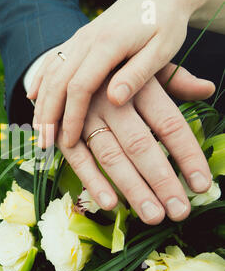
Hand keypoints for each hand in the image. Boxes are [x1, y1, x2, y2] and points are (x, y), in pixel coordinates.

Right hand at [28, 0, 209, 148]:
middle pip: (57, 82)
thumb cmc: (164, 25)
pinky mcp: (76, 40)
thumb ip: (138, 74)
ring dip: (41, 103)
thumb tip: (114, 100)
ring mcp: (78, 39)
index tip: (68, 141)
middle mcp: (86, 40)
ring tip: (37, 129)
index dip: (71, 116)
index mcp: (107, 44)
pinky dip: (39, 80)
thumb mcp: (161, 49)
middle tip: (43, 143)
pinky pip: (51, 61)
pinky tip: (32, 97)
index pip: (80, 86)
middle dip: (48, 115)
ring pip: (50, 73)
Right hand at [56, 67, 213, 224]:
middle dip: (161, 180)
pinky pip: (77, 158)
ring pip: (110, 156)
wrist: (66, 55)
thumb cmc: (114, 67)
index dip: (187, 155)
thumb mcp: (144, 64)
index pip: (169, 123)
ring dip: (131, 188)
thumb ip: (175, 79)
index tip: (202, 185)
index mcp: (138, 83)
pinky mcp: (63, 128)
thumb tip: (208, 89)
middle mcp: (110, 99)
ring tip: (152, 215)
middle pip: (140, 144)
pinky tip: (110, 204)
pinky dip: (92, 180)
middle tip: (179, 211)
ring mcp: (84, 115)